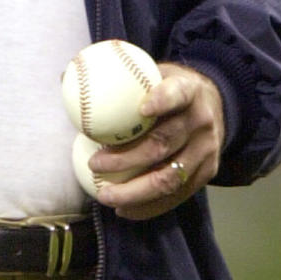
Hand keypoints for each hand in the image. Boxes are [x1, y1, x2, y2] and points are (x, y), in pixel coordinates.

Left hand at [89, 63, 224, 219]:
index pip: (177, 94)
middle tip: (94, 164)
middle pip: (163, 144)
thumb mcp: (153, 71)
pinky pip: (176, 196)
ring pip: (169, 178)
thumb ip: (118, 75)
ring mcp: (206, 150)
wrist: (216, 104)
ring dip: (134, 191)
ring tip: (104, 195)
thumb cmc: (169, 86)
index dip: (162, 100)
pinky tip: (124, 208)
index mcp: (190, 90)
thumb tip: (64, 77)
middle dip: (127, 159)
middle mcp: (201, 122)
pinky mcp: (207, 174)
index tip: (141, 108)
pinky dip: (149, 206)